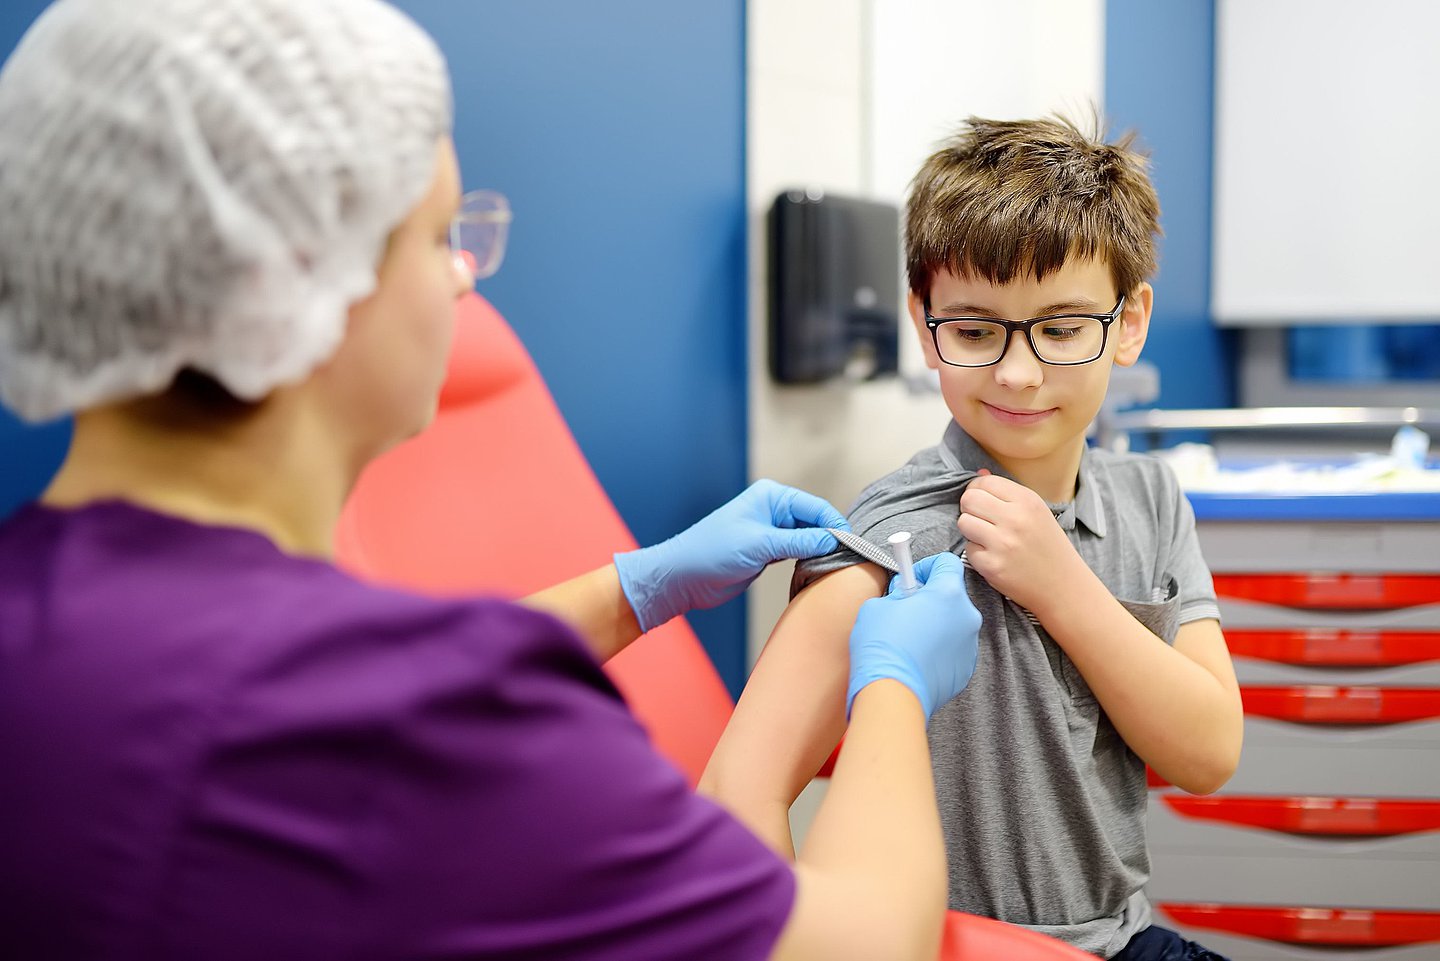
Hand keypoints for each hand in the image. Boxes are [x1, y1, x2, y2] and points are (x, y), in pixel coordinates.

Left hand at [614, 479, 847, 631]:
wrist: (684, 576)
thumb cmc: (712, 552)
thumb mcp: (760, 545)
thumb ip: (798, 542)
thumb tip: (832, 540)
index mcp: (771, 496)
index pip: (815, 507)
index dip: (835, 524)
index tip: (852, 543)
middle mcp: (773, 510)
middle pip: (815, 521)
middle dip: (831, 538)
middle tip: (850, 558)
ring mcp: (772, 531)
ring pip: (808, 538)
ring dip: (821, 550)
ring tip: (838, 565)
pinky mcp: (768, 551)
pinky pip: (798, 552)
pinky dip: (809, 559)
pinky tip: (819, 569)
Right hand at [847, 552, 979, 719]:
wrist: (892, 695)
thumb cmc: (883, 648)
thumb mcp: (877, 605)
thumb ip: (897, 594)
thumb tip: (903, 599)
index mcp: (947, 593)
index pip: (946, 563)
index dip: (924, 567)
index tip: (910, 580)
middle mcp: (966, 617)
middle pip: (950, 595)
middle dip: (928, 598)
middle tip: (903, 610)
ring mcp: (969, 645)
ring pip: (953, 623)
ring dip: (934, 624)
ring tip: (908, 639)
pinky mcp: (966, 669)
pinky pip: (953, 649)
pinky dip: (938, 649)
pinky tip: (916, 659)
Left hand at [956, 470, 1088, 611]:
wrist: (1063, 586)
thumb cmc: (1048, 547)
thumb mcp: (1036, 512)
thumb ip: (1007, 493)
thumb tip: (979, 474)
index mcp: (1027, 501)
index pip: (984, 482)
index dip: (978, 491)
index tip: (985, 502)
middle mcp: (1015, 519)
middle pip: (968, 499)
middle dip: (970, 508)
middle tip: (982, 520)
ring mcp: (1002, 543)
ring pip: (963, 522)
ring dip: (971, 530)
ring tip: (989, 538)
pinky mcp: (991, 566)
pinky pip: (968, 549)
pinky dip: (977, 553)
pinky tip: (995, 557)